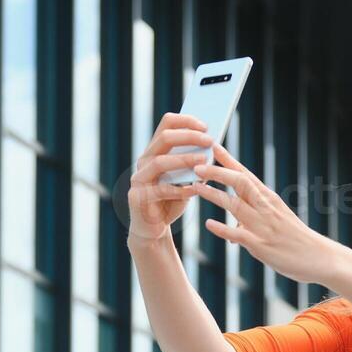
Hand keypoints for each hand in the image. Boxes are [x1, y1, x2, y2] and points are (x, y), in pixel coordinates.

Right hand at [126, 112, 213, 243]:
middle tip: (209, 140)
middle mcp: (143, 162)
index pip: (166, 125)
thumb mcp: (184, 180)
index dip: (186, 121)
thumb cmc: (171, 201)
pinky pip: (160, 190)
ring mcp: (138, 179)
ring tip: (205, 161)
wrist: (153, 230)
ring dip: (184, 160)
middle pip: (164, 139)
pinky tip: (195, 190)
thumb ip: (193, 164)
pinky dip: (179, 189)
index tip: (206, 125)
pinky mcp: (137, 198)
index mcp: (154, 152)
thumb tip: (213, 148)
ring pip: (160, 162)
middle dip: (188, 137)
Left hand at [187, 143, 340, 284]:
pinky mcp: (261, 246)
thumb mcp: (276, 221)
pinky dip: (223, 229)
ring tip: (195, 187)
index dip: (228, 160)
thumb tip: (234, 226)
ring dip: (214, 195)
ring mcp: (263, 226)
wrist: (319, 257)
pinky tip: (208, 223)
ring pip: (235, 205)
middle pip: (239, 183)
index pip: (246, 174)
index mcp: (269, 198)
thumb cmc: (296, 239)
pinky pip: (239, 235)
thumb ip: (253, 218)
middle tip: (197, 165)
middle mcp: (266, 208)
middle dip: (217, 172)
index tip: (212, 146)